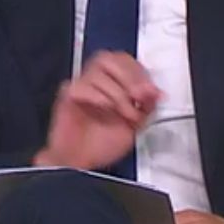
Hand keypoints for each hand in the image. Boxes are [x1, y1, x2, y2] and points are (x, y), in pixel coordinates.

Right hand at [34, 51, 159, 169]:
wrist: (80, 164)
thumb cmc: (102, 145)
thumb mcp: (135, 125)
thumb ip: (146, 106)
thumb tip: (156, 92)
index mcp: (111, 83)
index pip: (124, 60)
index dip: (139, 72)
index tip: (150, 91)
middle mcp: (95, 81)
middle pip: (109, 59)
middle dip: (129, 77)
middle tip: (139, 98)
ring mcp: (80, 86)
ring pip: (98, 72)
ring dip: (117, 93)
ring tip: (125, 114)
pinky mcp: (68, 95)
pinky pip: (82, 86)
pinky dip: (99, 97)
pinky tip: (106, 111)